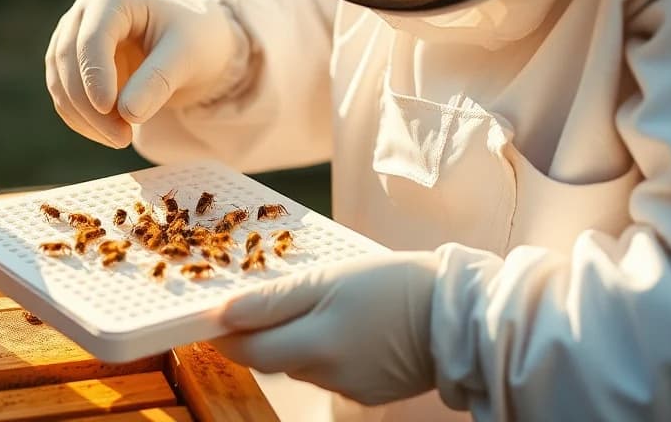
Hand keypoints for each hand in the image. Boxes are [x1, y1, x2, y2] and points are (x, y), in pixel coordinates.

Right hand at [45, 0, 245, 147]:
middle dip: (90, 106)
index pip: (91, 38)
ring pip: (60, 84)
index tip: (108, 109)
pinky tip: (110, 136)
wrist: (192, 46)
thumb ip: (159, 80)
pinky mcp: (72, 70)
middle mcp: (83, 17)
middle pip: (69, 62)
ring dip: (85, 119)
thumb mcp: (188, 55)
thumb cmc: (193, 40)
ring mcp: (72, 42)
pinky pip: (66, 100)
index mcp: (111, 2)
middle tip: (122, 139)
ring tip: (122, 139)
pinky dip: (83, 122)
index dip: (95, 75)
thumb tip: (127, 113)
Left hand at [213, 251, 439, 405]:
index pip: (249, 351)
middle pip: (274, 359)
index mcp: (315, 346)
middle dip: (259, 336)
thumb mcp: (330, 279)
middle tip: (258, 302)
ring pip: (302, 365)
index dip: (225, 335)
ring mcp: (349, 388)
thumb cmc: (396, 286)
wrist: (459, 316)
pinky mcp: (370, 392)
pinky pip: (331, 372)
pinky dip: (325, 351)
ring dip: (294, 342)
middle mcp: (326, 376)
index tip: (211, 316)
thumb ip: (274, 299)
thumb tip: (225, 313)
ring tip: (312, 305)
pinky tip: (345, 326)